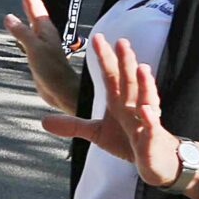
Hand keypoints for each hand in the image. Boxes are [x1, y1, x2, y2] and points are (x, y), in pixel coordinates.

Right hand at [2, 0, 73, 102]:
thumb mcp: (34, 49)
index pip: (34, 6)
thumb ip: (22, 33)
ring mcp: (43, 45)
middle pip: (35, 11)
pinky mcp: (40, 56)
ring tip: (20, 4)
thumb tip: (9, 17)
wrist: (63, 91)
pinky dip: (23, 29)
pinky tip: (20, 32)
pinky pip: (29, 37)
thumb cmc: (52, 71)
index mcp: (45, 30)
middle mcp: (45, 35)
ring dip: (26, 12)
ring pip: (33, 23)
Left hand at [39, 34, 187, 189]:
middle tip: (122, 42)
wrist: (153, 161)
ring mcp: (145, 120)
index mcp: (119, 101)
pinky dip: (150, 119)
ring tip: (142, 67)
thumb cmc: (129, 141)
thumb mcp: (97, 133)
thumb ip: (74, 124)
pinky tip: (146, 110)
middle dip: (126, 62)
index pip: (111, 76)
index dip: (104, 58)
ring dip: (145, 84)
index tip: (97, 38)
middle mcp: (133, 106)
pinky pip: (152, 127)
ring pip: (146, 99)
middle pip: (129, 81)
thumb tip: (44, 120)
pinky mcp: (152, 138)